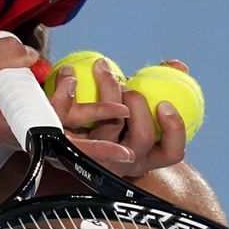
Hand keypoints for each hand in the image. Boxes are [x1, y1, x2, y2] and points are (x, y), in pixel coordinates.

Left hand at [48, 58, 186, 177]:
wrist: (49, 131)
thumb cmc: (98, 117)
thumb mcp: (127, 103)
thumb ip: (154, 83)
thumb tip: (179, 66)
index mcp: (141, 155)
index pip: (171, 153)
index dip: (174, 130)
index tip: (164, 102)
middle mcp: (120, 163)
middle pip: (141, 137)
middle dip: (138, 104)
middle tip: (126, 83)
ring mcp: (93, 160)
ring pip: (107, 128)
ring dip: (108, 92)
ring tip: (101, 69)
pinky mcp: (61, 148)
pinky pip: (66, 120)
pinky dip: (66, 94)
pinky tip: (70, 74)